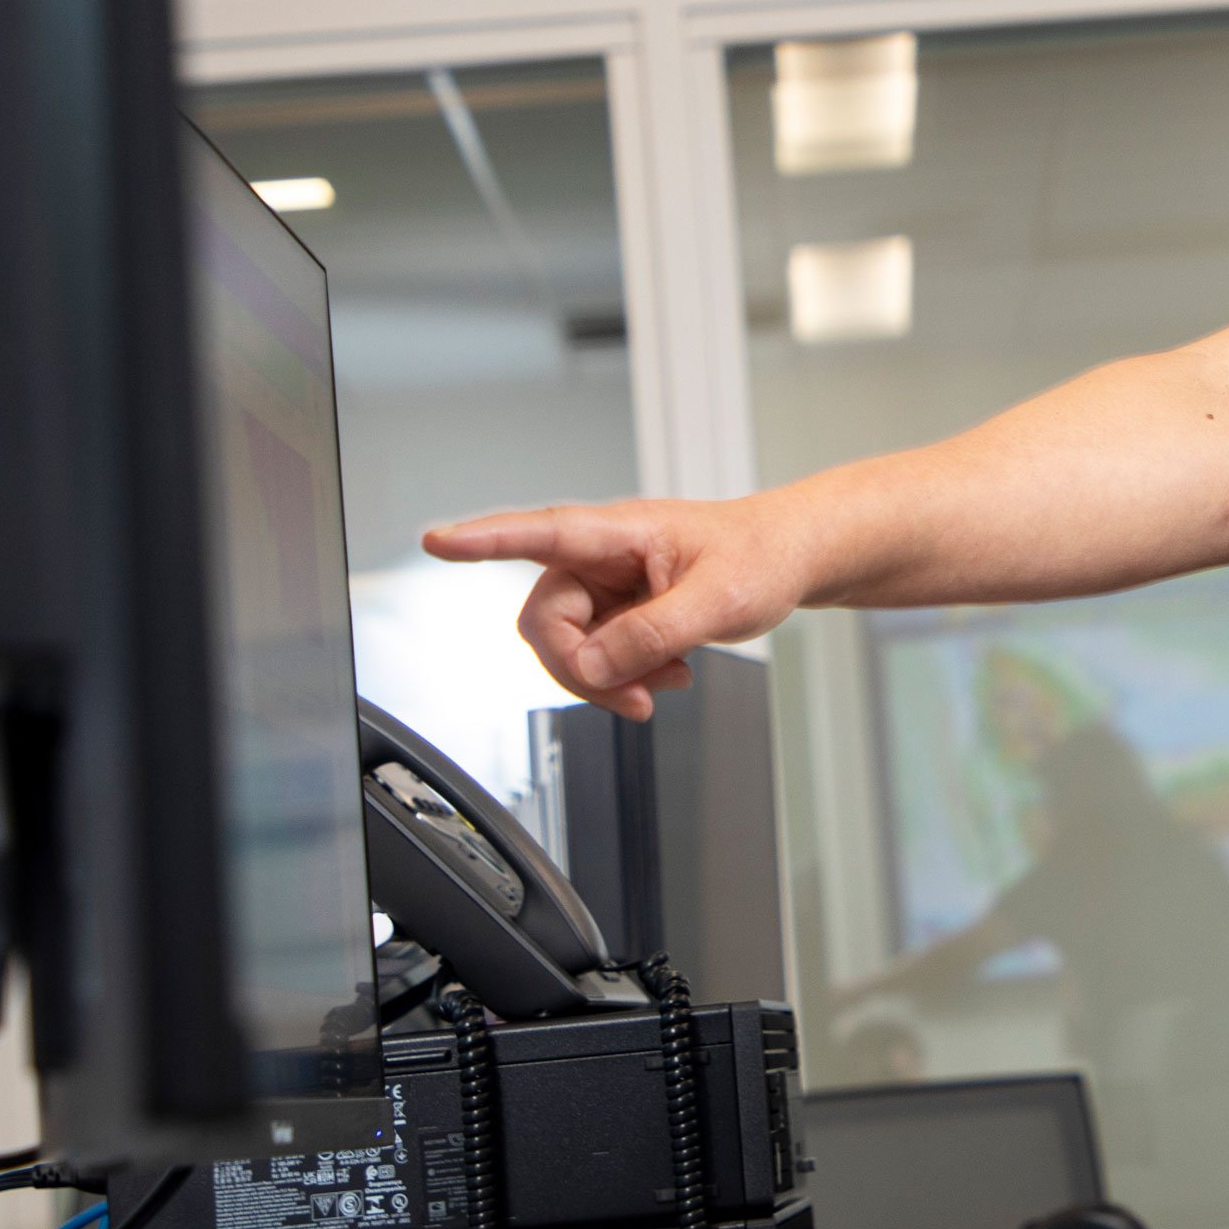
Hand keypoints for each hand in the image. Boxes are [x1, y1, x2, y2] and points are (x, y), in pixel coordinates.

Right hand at [418, 496, 816, 717]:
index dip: (483, 540)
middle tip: (635, 697)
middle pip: (546, 620)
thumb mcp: (717, 601)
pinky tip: (668, 672)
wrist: (792, 559)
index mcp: (618, 532)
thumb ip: (650, 633)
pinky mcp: (619, 611)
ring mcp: (608, 586)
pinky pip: (596, 655)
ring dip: (608, 677)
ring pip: (568, 646)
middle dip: (582, 668)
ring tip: (667, 679)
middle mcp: (601, 556)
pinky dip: (626, 676)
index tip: (436, 542)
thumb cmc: (761, 556)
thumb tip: (591, 664)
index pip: (539, 532)